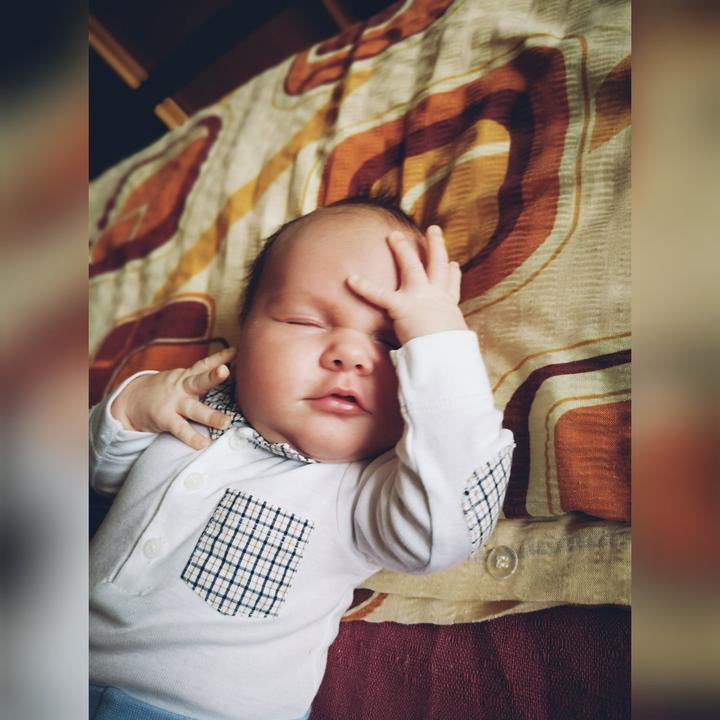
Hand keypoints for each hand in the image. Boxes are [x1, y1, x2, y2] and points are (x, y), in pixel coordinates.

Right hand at [110, 347, 236, 449]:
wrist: (131, 401)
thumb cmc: (166, 390)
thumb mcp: (181, 379)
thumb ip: (202, 377)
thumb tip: (232, 372)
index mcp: (187, 376)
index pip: (205, 364)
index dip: (220, 357)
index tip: (236, 350)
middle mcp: (182, 387)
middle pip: (199, 380)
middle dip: (213, 376)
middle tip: (226, 371)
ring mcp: (173, 403)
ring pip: (194, 409)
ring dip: (210, 416)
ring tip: (226, 422)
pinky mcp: (165, 418)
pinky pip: (180, 429)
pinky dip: (192, 437)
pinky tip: (203, 444)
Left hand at [347, 225, 467, 344]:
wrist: (447, 355)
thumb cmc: (452, 355)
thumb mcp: (455, 348)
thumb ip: (447, 348)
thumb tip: (448, 363)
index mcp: (449, 308)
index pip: (452, 287)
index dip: (453, 275)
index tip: (454, 265)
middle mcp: (437, 297)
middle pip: (437, 265)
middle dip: (435, 246)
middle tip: (432, 230)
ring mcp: (420, 297)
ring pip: (412, 265)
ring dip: (402, 248)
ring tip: (393, 235)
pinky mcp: (402, 306)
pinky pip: (379, 295)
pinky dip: (364, 287)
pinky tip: (350, 279)